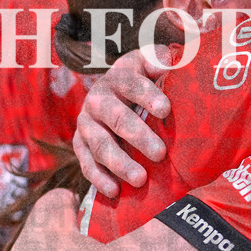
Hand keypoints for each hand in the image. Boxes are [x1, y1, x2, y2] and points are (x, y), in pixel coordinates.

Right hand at [73, 47, 172, 197]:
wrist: (114, 93)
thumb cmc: (144, 80)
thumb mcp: (151, 63)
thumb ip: (161, 59)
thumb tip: (170, 61)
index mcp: (118, 76)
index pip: (132, 83)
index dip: (147, 95)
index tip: (165, 110)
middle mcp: (98, 98)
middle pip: (117, 118)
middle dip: (138, 136)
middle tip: (160, 153)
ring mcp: (86, 123)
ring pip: (100, 144)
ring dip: (119, 163)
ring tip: (140, 179)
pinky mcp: (80, 144)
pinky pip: (86, 163)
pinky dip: (99, 178)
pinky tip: (115, 192)